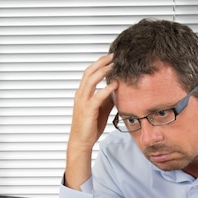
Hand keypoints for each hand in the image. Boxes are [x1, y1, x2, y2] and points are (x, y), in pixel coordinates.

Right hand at [65, 54, 119, 189]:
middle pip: (89, 72)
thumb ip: (107, 98)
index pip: (89, 73)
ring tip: (113, 65)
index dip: (99, 63)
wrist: (81, 141)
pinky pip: (97, 96)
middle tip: (112, 55)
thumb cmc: (90, 126)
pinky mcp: (88, 110)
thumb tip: (117, 89)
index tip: (110, 57)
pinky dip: (106, 89)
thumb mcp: (101, 109)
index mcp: (82, 93)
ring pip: (91, 80)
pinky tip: (115, 84)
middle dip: (101, 62)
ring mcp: (83, 101)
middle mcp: (81, 95)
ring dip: (103, 71)